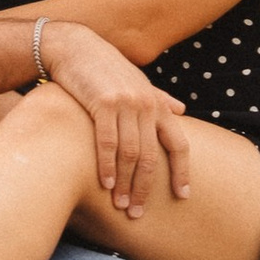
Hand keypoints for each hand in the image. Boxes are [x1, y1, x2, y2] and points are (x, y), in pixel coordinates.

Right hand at [38, 20, 189, 219]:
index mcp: (157, 104)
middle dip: (145, 188)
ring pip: (130, 153)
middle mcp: (146, 105)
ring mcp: (125, 103)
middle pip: (152, 156)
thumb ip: (159, 98)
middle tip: (137, 212)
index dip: (182, 171)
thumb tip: (182, 109)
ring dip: (125, 183)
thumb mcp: (138, 81)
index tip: (183, 195)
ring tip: (120, 204)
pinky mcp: (102, 102)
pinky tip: (105, 184)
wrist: (76, 48)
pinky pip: (107, 142)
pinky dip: (107, 166)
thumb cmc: (107, 68)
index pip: (179, 144)